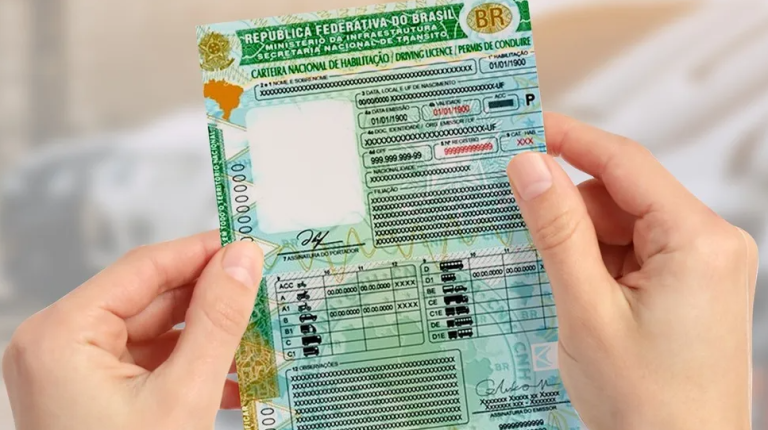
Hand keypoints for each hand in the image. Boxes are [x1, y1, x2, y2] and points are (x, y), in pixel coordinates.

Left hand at [2, 232, 263, 429]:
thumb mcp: (184, 396)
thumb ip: (217, 320)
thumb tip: (243, 259)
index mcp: (63, 333)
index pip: (145, 268)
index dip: (203, 251)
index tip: (251, 243)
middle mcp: (60, 343)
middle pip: (151, 299)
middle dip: (213, 299)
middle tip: (267, 288)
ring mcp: (74, 370)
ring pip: (156, 332)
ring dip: (210, 336)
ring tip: (262, 333)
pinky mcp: (93, 392)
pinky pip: (150, 362)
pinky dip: (193, 365)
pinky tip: (237, 375)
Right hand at [507, 113, 758, 429]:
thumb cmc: (644, 403)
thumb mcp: (586, 309)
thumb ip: (556, 230)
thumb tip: (529, 165)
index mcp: (698, 241)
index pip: (625, 163)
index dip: (570, 139)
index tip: (523, 128)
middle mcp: (709, 244)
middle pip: (620, 196)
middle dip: (566, 209)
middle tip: (512, 220)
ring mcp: (700, 267)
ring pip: (621, 226)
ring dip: (577, 242)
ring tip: (542, 277)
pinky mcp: (687, 288)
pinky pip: (630, 254)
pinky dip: (593, 263)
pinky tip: (565, 290)